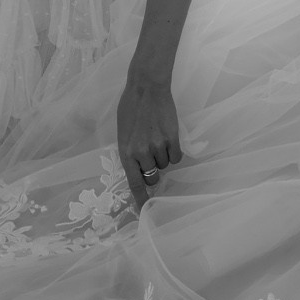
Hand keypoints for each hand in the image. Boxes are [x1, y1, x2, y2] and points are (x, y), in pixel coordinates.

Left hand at [116, 65, 181, 208]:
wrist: (147, 87)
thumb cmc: (131, 108)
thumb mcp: (123, 134)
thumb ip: (130, 153)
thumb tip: (139, 170)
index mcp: (126, 153)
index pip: (134, 184)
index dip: (141, 200)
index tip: (144, 212)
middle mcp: (141, 154)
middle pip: (153, 177)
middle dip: (153, 171)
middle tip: (152, 155)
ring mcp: (158, 147)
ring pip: (165, 165)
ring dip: (163, 157)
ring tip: (158, 136)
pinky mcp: (172, 138)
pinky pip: (176, 157)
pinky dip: (174, 151)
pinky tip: (168, 137)